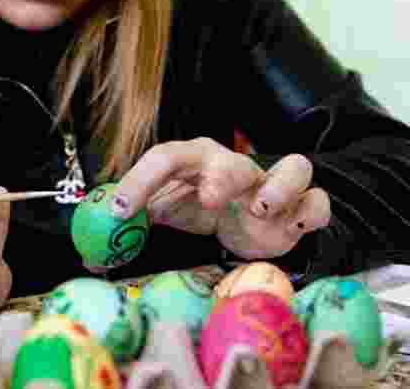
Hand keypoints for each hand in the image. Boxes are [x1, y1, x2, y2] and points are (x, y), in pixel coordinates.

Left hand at [111, 138, 329, 259]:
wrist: (244, 215)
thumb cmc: (198, 207)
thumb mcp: (162, 210)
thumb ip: (130, 223)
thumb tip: (91, 250)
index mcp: (194, 161)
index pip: (164, 158)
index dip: (140, 180)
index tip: (119, 211)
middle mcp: (233, 166)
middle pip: (230, 159)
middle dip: (221, 176)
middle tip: (209, 198)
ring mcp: (270, 185)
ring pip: (293, 166)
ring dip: (278, 187)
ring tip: (260, 208)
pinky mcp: (299, 209)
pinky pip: (317, 201)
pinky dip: (310, 211)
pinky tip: (294, 228)